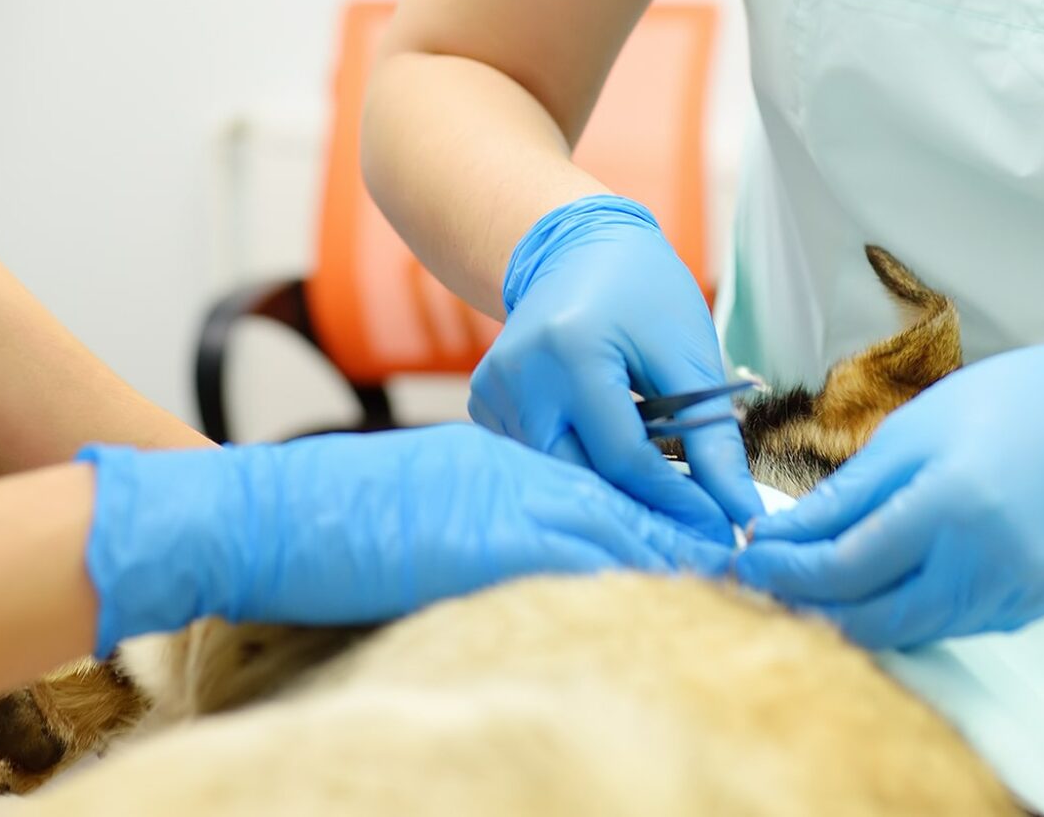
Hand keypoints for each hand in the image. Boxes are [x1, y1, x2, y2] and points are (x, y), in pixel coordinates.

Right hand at [80, 422, 732, 650]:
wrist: (275, 513)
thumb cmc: (338, 520)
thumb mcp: (430, 502)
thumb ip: (490, 520)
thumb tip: (535, 560)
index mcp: (506, 455)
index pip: (609, 481)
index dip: (673, 510)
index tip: (726, 536)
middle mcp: (521, 467)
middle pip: (632, 498)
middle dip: (699, 530)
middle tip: (768, 559)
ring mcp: (511, 497)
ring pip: (623, 523)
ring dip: (687, 552)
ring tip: (754, 577)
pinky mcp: (499, 535)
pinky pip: (589, 554)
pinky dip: (644, 570)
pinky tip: (687, 587)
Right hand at [464, 195, 762, 540]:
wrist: (576, 246)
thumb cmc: (642, 291)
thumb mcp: (687, 356)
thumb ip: (712, 440)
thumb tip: (742, 515)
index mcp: (571, 353)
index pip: (623, 457)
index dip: (673, 500)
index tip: (716, 530)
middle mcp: (517, 376)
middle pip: (581, 476)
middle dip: (638, 507)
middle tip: (690, 529)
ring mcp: (490, 392)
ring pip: (557, 475)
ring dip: (607, 491)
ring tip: (658, 500)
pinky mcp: (483, 404)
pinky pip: (536, 458)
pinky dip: (576, 467)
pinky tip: (607, 460)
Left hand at [733, 323, 1043, 648]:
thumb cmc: (1010, 406)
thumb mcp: (912, 434)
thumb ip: (846, 497)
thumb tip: (782, 537)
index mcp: (950, 506)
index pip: (846, 568)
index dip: (788, 572)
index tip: (747, 562)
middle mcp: (986, 563)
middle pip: (875, 618)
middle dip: (812, 606)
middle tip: (766, 583)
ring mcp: (1013, 594)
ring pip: (911, 630)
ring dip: (855, 614)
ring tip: (810, 582)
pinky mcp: (1029, 608)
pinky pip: (949, 624)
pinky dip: (905, 611)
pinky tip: (876, 585)